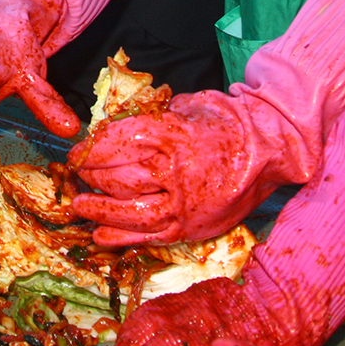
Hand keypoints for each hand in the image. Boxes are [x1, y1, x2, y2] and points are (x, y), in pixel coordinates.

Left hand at [70, 90, 298, 246]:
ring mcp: (183, 204)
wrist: (267, 150)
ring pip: (129, 211)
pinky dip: (121, 238)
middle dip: (92, 176)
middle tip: (80, 173)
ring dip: (99, 209)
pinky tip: (100, 234)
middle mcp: (175, 172)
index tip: (77, 152)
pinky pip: (149, 237)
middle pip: (119, 177)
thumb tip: (113, 129)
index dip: (91, 149)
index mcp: (172, 136)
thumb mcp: (185, 107)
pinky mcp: (190, 228)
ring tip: (80, 204)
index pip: (118, 143)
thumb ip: (150, 119)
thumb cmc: (224, 124)